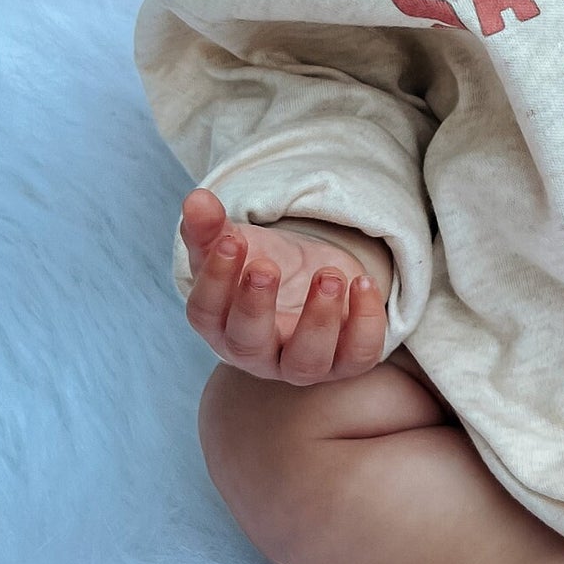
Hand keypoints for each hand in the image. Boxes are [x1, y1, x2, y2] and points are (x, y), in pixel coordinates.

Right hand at [179, 188, 389, 381]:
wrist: (310, 281)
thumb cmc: (261, 266)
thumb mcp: (235, 244)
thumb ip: (211, 227)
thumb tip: (196, 199)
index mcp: (220, 325)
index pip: (206, 313)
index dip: (215, 279)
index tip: (231, 241)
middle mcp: (258, 353)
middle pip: (247, 345)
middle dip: (255, 307)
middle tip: (266, 266)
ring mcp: (302, 363)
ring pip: (307, 362)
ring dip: (319, 320)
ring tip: (329, 276)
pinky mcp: (346, 362)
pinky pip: (359, 355)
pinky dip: (366, 322)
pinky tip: (363, 282)